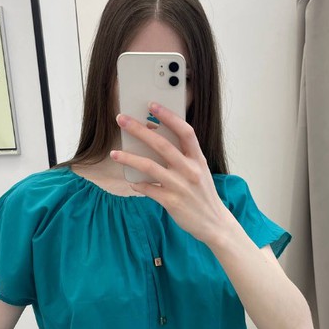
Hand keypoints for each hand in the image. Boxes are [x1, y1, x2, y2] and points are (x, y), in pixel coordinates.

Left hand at [111, 102, 228, 243]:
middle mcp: (190, 170)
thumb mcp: (199, 171)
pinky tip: (131, 181)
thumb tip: (155, 141)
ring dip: (129, 158)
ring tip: (114, 154)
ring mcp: (180, 186)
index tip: (152, 105)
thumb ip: (183, 157)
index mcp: (198, 159)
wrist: (214, 223)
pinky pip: (148, 189)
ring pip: (150, 166)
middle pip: (162, 144)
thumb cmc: (202, 194)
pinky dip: (138, 184)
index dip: (169, 116)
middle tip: (121, 119)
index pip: (185, 131)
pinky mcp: (172, 202)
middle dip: (139, 130)